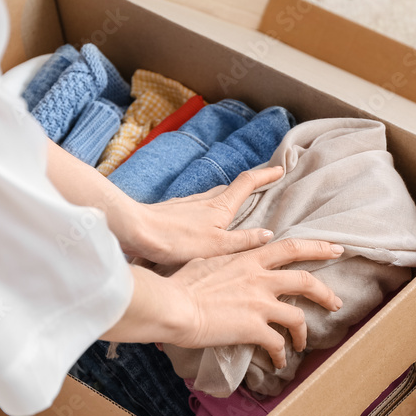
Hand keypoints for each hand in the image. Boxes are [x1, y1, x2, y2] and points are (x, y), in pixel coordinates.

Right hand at [103, 239, 343, 367]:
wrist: (173, 306)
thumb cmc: (181, 284)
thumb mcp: (208, 261)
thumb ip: (227, 261)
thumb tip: (226, 264)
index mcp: (249, 259)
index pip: (291, 248)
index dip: (317, 248)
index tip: (335, 249)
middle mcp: (260, 278)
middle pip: (306, 280)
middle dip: (326, 292)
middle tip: (337, 302)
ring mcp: (260, 303)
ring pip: (298, 316)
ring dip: (304, 332)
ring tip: (303, 342)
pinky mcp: (254, 328)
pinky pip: (278, 344)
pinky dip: (282, 354)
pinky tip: (280, 362)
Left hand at [118, 166, 284, 266]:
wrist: (135, 231)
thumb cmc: (176, 240)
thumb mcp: (218, 246)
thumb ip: (244, 241)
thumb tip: (268, 234)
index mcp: (220, 207)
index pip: (248, 183)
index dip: (266, 175)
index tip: (280, 168)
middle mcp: (205, 200)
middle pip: (231, 187)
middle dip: (249, 185)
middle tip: (262, 185)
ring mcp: (187, 204)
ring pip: (213, 196)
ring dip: (227, 196)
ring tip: (235, 204)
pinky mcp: (172, 212)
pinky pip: (197, 206)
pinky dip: (207, 208)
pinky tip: (202, 220)